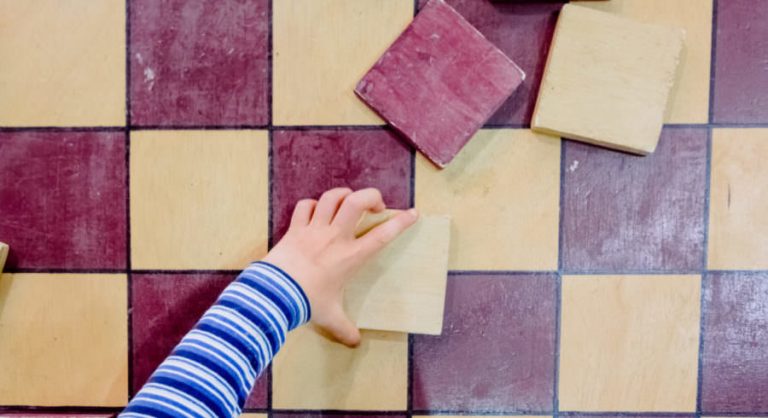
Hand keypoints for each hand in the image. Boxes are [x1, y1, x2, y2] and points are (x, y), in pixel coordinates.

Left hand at [263, 187, 418, 346]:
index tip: (412, 213)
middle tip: (376, 206)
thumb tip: (355, 342)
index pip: (383, 235)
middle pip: (358, 202)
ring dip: (344, 195)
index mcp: (351, 256)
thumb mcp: (330, 316)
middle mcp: (335, 237)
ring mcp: (314, 229)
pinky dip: (312, 204)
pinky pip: (305, 206)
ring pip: (333, 198)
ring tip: (349, 201)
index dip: (401, 222)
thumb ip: (345, 328)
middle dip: (372, 197)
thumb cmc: (306, 302)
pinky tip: (316, 211)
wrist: (274, 293)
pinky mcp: (295, 228)